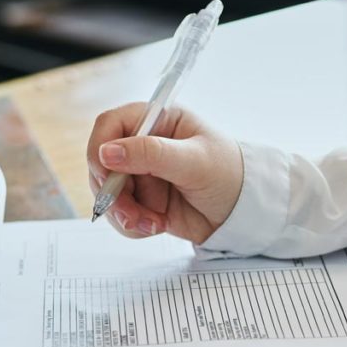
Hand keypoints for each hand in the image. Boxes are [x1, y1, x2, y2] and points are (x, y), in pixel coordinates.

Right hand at [86, 103, 242, 243]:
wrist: (246, 212)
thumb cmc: (230, 175)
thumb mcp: (194, 162)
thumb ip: (151, 154)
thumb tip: (107, 152)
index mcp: (158, 120)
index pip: (110, 125)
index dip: (100, 148)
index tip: (105, 174)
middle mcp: (145, 145)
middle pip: (101, 164)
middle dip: (113, 193)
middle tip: (131, 213)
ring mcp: (142, 175)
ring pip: (108, 194)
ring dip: (125, 213)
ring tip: (153, 223)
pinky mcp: (144, 201)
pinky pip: (120, 215)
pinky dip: (134, 225)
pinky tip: (158, 225)